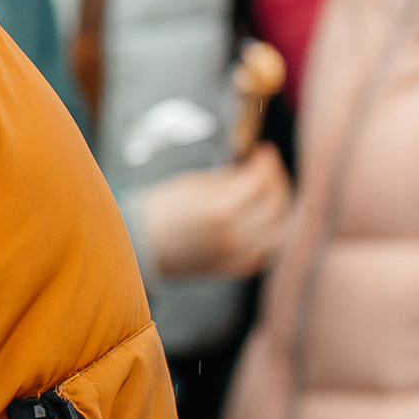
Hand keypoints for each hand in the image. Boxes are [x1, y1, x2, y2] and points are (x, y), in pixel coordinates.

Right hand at [137, 144, 292, 279]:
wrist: (138, 245)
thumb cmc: (157, 211)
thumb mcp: (192, 184)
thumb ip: (228, 179)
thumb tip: (252, 171)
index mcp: (223, 209)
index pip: (262, 180)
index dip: (267, 161)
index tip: (264, 150)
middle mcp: (238, 234)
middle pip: (277, 203)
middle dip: (277, 180)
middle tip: (268, 167)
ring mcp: (239, 254)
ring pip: (280, 228)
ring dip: (280, 206)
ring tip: (270, 193)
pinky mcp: (236, 267)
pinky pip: (268, 249)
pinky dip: (272, 231)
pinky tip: (264, 219)